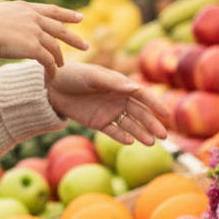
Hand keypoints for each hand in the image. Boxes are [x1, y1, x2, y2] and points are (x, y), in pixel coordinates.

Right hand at [0, 1, 88, 77]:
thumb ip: (1, 20)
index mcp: (23, 8)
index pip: (50, 10)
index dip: (66, 14)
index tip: (79, 18)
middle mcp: (32, 18)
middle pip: (59, 28)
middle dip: (74, 37)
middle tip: (85, 45)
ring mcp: (33, 32)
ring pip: (55, 46)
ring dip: (60, 57)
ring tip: (63, 66)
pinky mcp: (32, 47)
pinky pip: (47, 60)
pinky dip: (52, 68)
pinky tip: (54, 74)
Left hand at [46, 62, 169, 145]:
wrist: (51, 86)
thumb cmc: (73, 75)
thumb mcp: (92, 77)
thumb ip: (112, 83)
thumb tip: (134, 88)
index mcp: (120, 85)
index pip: (142, 96)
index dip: (155, 104)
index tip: (166, 114)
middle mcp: (118, 98)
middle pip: (140, 113)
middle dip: (152, 124)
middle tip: (164, 135)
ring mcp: (109, 111)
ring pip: (129, 124)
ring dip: (140, 133)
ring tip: (150, 143)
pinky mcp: (98, 123)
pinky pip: (113, 131)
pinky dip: (121, 137)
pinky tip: (130, 141)